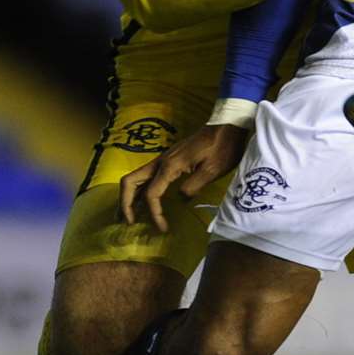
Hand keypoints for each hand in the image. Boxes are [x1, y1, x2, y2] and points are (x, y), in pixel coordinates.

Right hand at [120, 124, 248, 232]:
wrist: (228, 126)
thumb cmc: (222, 148)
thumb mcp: (212, 170)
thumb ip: (193, 186)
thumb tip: (180, 200)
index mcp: (170, 166)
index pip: (151, 194)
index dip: (154, 214)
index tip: (163, 228)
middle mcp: (161, 162)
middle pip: (130, 181)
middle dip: (125, 203)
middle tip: (129, 221)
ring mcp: (163, 159)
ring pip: (136, 178)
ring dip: (130, 196)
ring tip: (132, 216)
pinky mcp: (169, 159)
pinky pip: (147, 176)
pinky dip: (142, 190)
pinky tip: (148, 201)